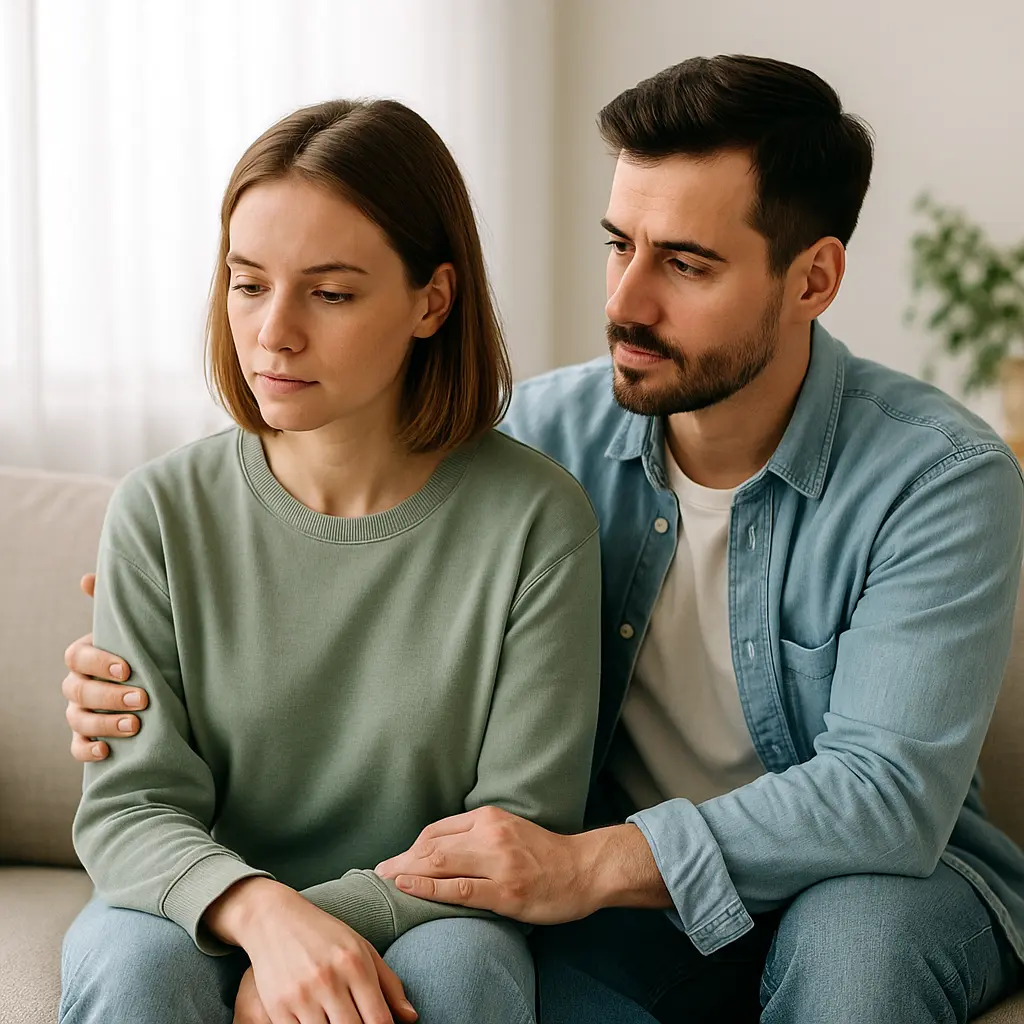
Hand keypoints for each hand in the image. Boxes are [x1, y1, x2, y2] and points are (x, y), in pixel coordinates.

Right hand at [63, 573, 145, 761]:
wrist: (156, 681)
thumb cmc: (142, 648)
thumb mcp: (134, 626)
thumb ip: (116, 604)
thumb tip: (87, 579)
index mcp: (85, 656)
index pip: (77, 658)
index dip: (99, 663)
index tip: (127, 668)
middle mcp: (78, 685)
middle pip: (79, 691)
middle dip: (109, 696)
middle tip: (142, 699)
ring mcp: (80, 712)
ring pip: (78, 720)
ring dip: (104, 724)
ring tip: (135, 725)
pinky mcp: (89, 737)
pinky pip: (77, 748)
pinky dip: (88, 750)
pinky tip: (107, 752)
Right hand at [208, 877, 417, 1023]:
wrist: (273, 919)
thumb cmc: (324, 934)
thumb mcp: (362, 948)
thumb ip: (389, 983)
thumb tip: (411, 1018)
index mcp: (355, 964)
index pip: (379, 1020)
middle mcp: (329, 980)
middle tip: (357, 1023)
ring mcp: (301, 995)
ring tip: (338, 1020)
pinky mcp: (277, 1007)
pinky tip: (318, 1022)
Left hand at [375, 807, 669, 924]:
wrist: (585, 869)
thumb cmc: (546, 855)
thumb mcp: (510, 830)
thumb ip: (478, 835)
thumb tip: (439, 850)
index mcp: (490, 817)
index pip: (437, 830)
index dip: (411, 848)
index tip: (396, 862)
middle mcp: (492, 834)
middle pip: (433, 845)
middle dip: (401, 860)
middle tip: (378, 873)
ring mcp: (499, 863)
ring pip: (440, 864)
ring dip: (407, 874)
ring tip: (386, 883)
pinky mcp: (505, 891)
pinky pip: (459, 889)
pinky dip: (428, 888)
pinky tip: (409, 888)